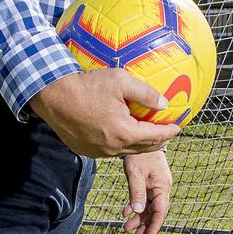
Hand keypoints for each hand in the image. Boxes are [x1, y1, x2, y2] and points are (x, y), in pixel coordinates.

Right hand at [28, 68, 179, 157]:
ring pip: (126, 151)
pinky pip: (110, 150)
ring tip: (146, 134)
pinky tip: (121, 133)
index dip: (169, 131)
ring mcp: (99, 152)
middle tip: (166, 133)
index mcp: (125, 132)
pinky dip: (121, 143)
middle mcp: (113, 147)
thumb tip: (163, 103)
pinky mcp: (87, 150)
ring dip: (139, 143)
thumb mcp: (120, 81)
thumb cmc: (88, 87)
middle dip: (158, 141)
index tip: (178, 126)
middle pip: (143, 148)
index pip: (155, 136)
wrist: (55, 97)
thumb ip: (145, 93)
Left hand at [122, 150, 172, 233]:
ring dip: (139, 218)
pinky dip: (136, 206)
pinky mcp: (150, 182)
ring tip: (127, 228)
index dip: (154, 226)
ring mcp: (156, 185)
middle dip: (145, 225)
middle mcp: (162, 188)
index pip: (161, 211)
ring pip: (149, 206)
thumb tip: (138, 212)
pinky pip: (144, 198)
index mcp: (162, 187)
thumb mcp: (135, 173)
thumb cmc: (140, 155)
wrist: (142, 138)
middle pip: (155, 211)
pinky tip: (126, 212)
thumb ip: (137, 193)